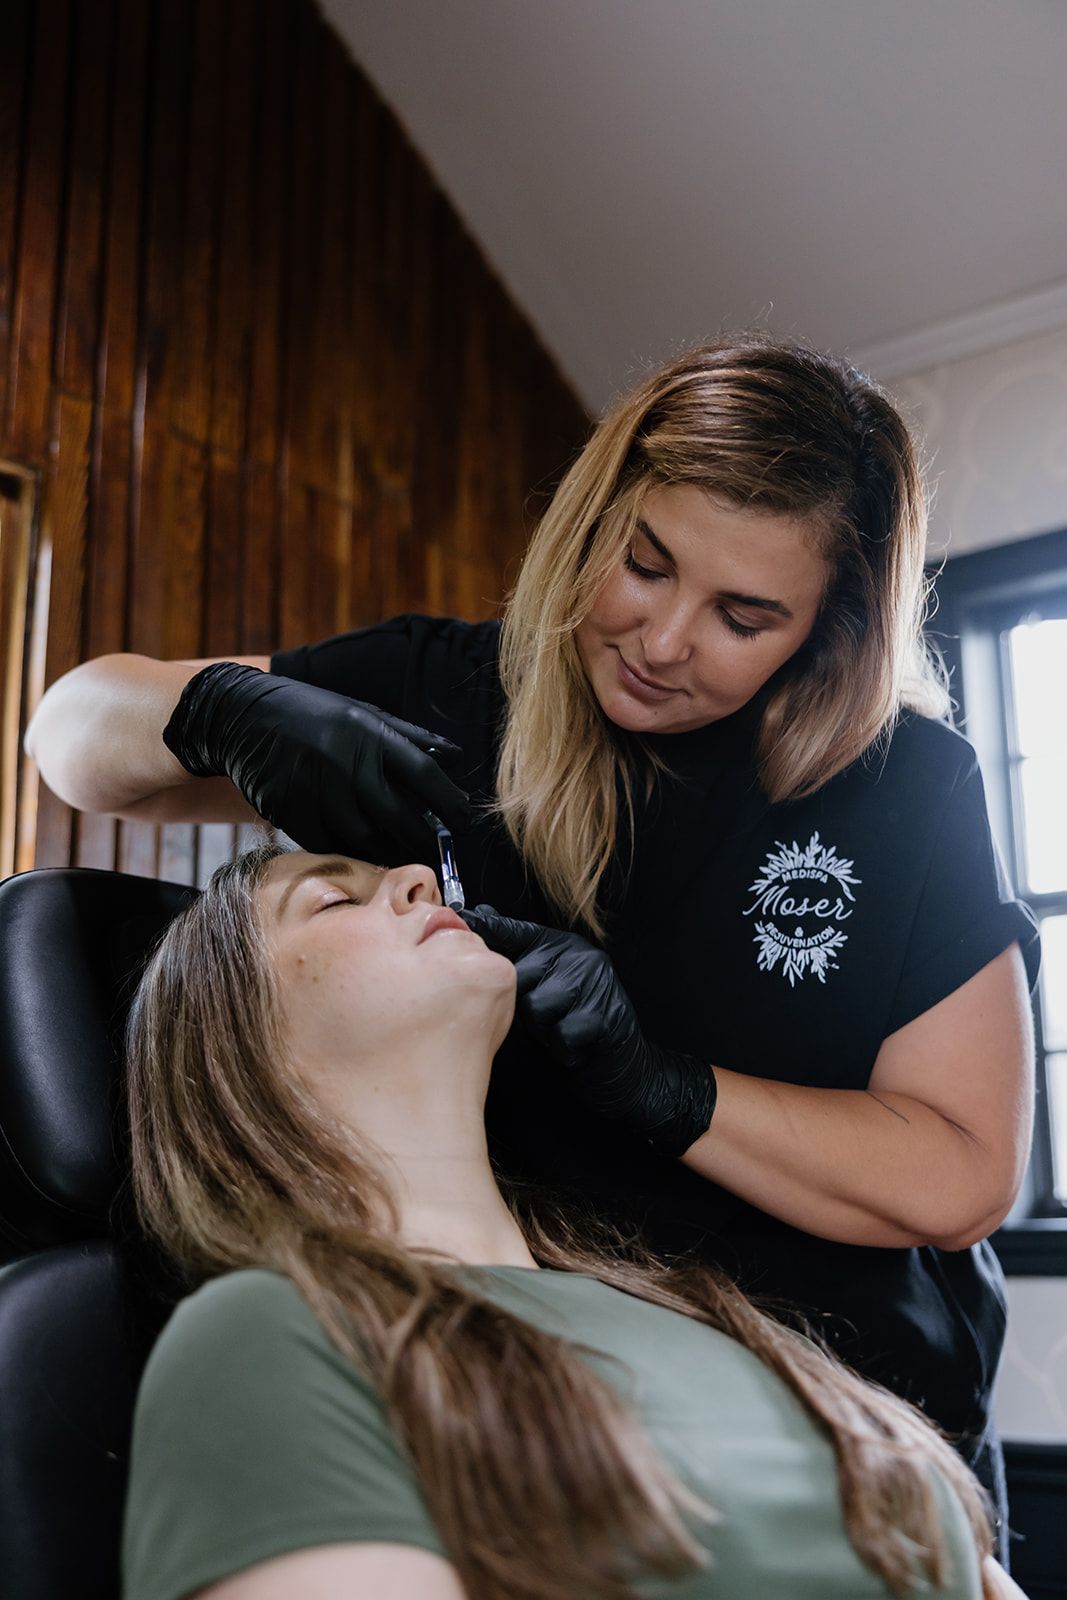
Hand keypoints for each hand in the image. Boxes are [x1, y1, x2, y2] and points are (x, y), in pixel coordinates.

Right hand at [163, 663, 468, 860]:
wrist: (241, 715)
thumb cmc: (312, 714)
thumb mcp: (362, 712)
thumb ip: (409, 736)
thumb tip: (455, 755)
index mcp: (369, 733)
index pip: (424, 774)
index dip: (450, 803)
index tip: (465, 821)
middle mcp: (345, 760)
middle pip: (398, 815)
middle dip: (422, 839)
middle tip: (436, 852)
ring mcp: (314, 786)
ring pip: (362, 836)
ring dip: (387, 850)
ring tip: (402, 856)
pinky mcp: (288, 808)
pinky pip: (327, 842)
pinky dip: (348, 851)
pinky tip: (362, 853)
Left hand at [462, 905, 716, 1157]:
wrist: (622, 1069)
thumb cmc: (572, 1029)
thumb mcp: (541, 992)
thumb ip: (515, 965)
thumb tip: (477, 919)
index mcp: (559, 945)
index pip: (515, 930)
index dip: (487, 926)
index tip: (457, 915)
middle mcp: (579, 955)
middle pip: (521, 977)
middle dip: (523, 1008)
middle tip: (545, 1020)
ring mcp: (596, 981)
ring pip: (539, 1006)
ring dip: (545, 1030)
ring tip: (560, 1032)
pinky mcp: (607, 1011)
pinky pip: (563, 1032)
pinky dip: (565, 1048)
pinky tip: (576, 1047)